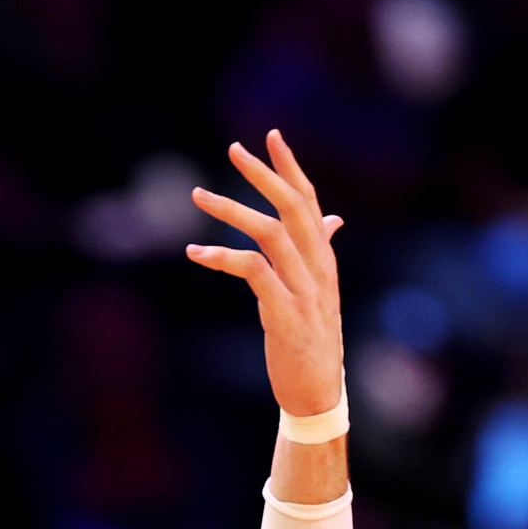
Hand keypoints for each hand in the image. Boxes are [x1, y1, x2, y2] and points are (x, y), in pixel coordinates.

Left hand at [188, 131, 344, 418]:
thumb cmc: (312, 342)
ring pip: (271, 233)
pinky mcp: (285, 314)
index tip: (270, 136)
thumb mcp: (319, 291)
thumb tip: (332, 219)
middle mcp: (318, 267)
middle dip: (263, 174)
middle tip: (233, 150)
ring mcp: (304, 290)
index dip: (291, 167)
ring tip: (198, 196)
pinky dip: (223, 258)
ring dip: (233, 210)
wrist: (318, 392)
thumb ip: (319, 251)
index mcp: (323, 259)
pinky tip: (196, 253)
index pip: (310, 201)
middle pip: (294, 207)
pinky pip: (254, 273)